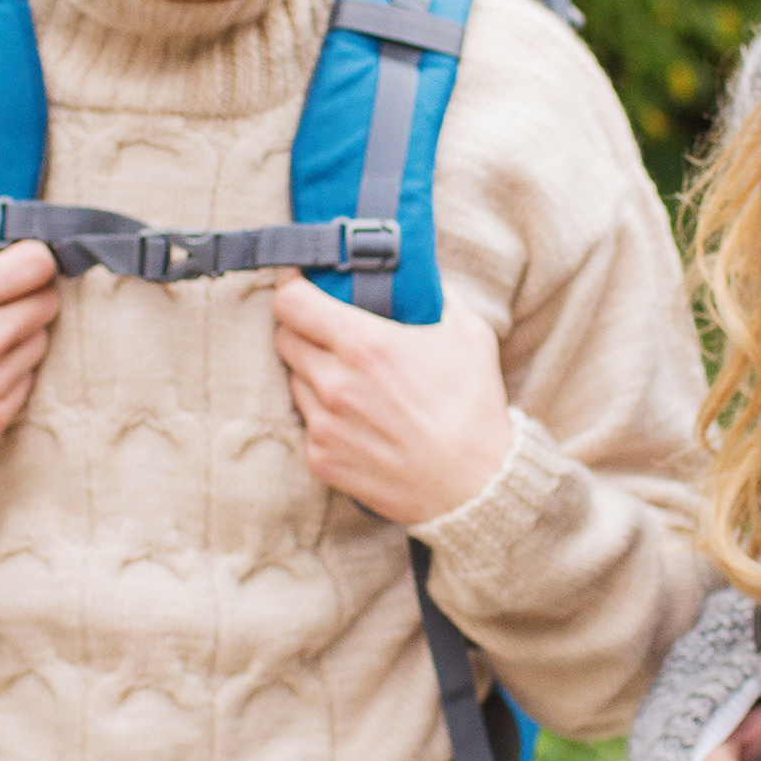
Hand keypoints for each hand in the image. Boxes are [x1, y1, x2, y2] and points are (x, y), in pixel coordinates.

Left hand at [269, 277, 514, 524]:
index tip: (300, 280)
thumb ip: (438, 295)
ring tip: (351, 379)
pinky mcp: (322, 459)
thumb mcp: (469, 336)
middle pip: (284, 337)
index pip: (291, 301)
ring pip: (294, 380)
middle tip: (328, 329)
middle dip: (302, 327)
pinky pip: (307, 422)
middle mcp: (336, 384)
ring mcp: (325, 425)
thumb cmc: (474, 410)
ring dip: (313, 372)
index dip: (291, 285)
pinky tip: (358, 419)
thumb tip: (420, 272)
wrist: (475, 487)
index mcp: (366, 345)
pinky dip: (325, 415)